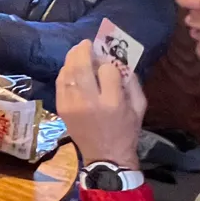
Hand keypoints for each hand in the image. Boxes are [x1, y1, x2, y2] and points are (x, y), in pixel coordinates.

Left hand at [56, 39, 146, 167]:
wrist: (105, 157)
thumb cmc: (126, 131)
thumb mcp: (139, 106)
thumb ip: (132, 81)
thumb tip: (118, 61)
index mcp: (112, 102)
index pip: (107, 70)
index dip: (108, 64)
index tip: (110, 66)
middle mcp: (89, 101)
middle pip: (81, 66)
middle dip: (83, 50)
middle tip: (87, 43)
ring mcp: (72, 105)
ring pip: (68, 72)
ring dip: (72, 58)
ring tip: (79, 52)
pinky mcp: (61, 108)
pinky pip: (60, 83)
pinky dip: (65, 72)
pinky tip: (71, 69)